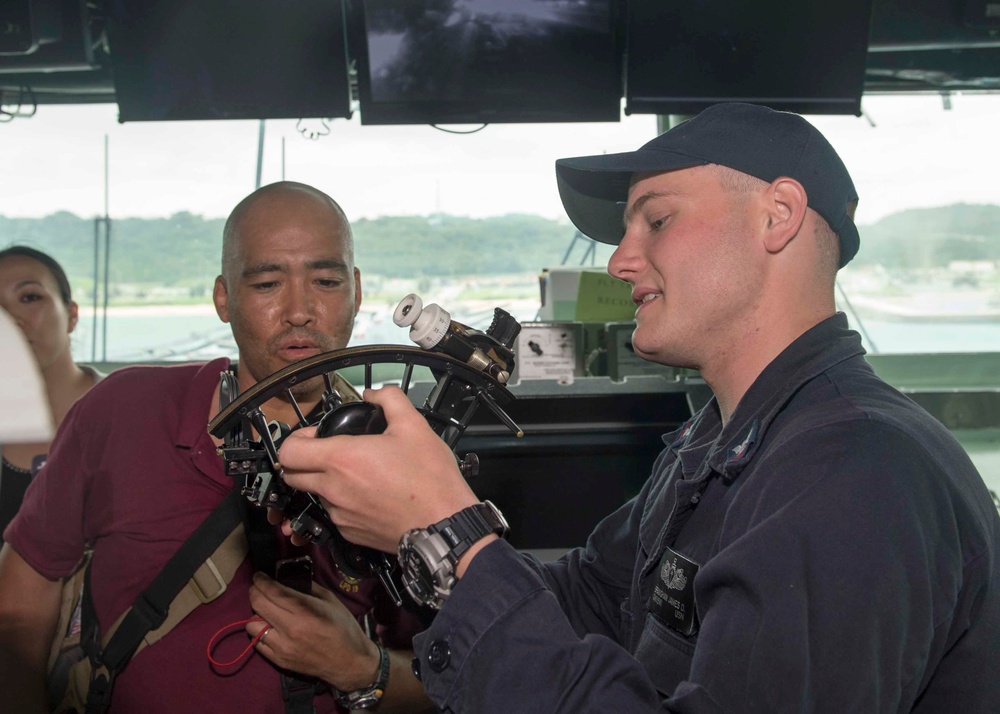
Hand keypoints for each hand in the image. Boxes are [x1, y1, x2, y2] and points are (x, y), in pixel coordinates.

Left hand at [247, 573, 379, 690]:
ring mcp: (282, 647)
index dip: (261, 580)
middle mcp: (290, 629)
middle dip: (255, 591)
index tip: (259, 575)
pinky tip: (270, 627)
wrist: (349, 662)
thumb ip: (309, 588)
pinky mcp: (279, 661)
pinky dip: (260, 631)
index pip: (273, 591)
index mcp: (306, 611)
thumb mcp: (331, 601)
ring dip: (257, 614)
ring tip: (267, 611)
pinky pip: (256, 642)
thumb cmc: (343, 628)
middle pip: (258, 604)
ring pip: (252, 624)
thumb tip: (289, 579)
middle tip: (259, 588)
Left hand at [278, 386, 477, 551]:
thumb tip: (373, 393)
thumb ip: (389, 399)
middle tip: (330, 452)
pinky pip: (334, 514)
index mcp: (342, 458)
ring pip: (314, 494)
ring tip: (356, 474)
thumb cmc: (430, 477)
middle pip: (291, 475)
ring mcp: (339, 515)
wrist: (444, 524)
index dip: (296, 439)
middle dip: (302, 461)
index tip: (316, 435)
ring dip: (324, 482)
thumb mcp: (414, 425)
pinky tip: (369, 495)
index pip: (288, 451)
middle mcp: (332, 489)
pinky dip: (342, 503)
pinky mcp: (349, 534)